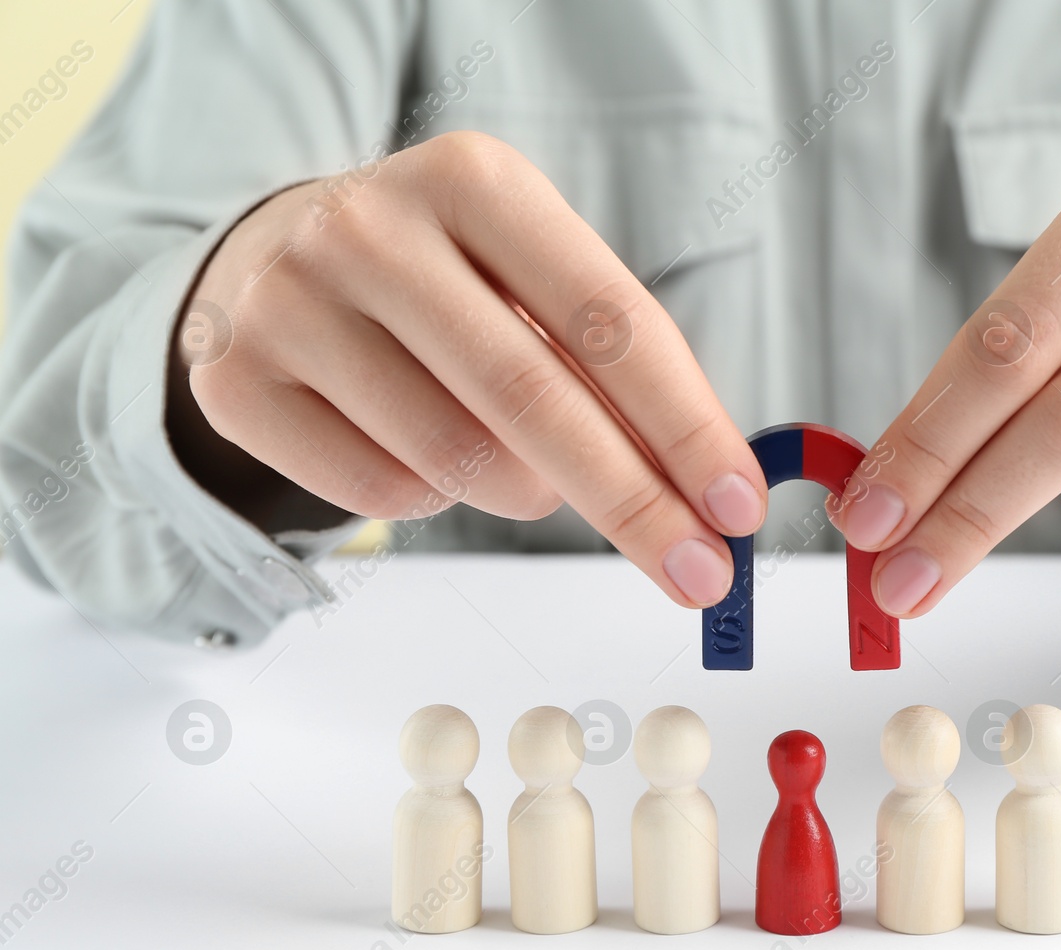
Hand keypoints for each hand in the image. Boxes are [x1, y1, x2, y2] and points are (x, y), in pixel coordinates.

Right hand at [171, 131, 765, 607]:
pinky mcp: (238, 383)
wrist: (277, 262)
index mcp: (474, 181)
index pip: (608, 320)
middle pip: (532, 398)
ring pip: (457, 459)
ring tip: (524, 466)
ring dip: (525, 492)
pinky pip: (383, 492)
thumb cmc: (446, 284)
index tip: (738, 507)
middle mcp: (371, 227)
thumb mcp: (530, 280)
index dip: (684, 425)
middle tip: (699, 575)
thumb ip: (610, 367)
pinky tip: (426, 449)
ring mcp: (291, 302)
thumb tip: (708, 491)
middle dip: (634, 503)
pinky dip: (436, 496)